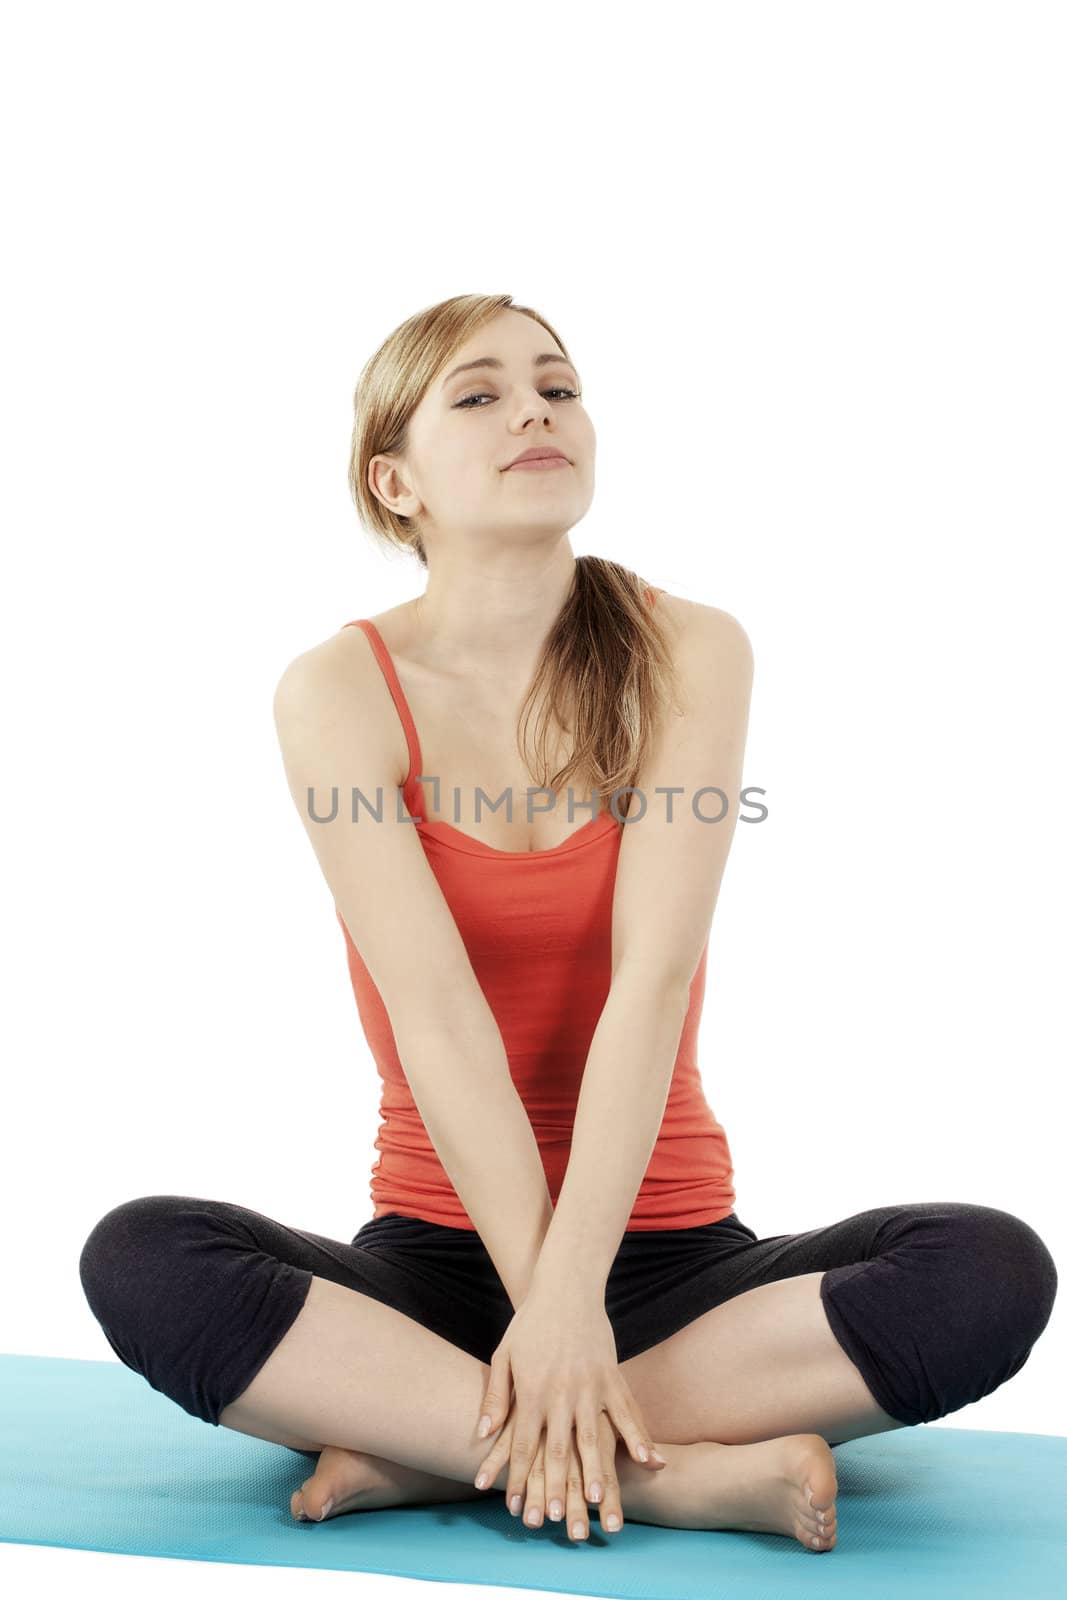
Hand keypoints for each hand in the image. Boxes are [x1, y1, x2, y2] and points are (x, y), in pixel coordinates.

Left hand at [471, 1284, 665, 1532]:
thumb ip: (496, 1396)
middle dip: (556, 1486)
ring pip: (593, 1436)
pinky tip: (649, 1461)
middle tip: (557, 1519)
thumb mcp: (504, 1355)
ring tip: (598, 1500)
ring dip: (595, 1470)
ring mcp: (590, 1385)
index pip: (523, 1443)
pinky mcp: (612, 1375)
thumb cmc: (530, 1323)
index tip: (517, 1507)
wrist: (566, 1286)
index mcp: (532, 1390)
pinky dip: (638, 1437)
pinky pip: (628, 1411)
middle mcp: (561, 1392)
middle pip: (558, 1448)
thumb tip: (482, 1433)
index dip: (518, 1477)